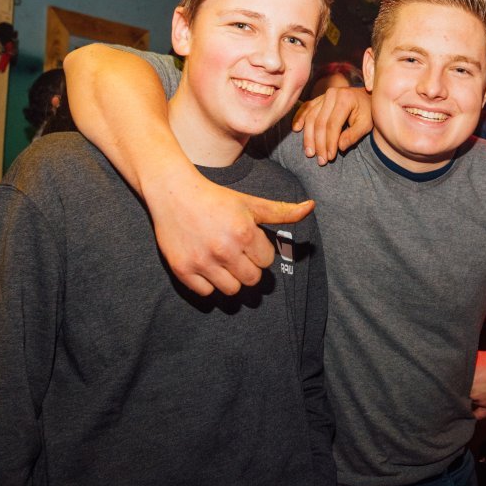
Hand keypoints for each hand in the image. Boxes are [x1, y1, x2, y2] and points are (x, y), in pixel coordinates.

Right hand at [147, 168, 313, 295]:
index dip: (259, 252)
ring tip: (222, 260)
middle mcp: (224, 249)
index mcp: (244, 233)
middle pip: (252, 280)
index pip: (266, 262)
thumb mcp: (251, 204)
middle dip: (248, 268)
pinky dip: (208, 283)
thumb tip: (311, 206)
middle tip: (236, 253)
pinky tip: (206, 264)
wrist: (174, 193)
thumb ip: (282, 212)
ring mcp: (202, 261)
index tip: (247, 241)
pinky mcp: (182, 270)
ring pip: (231, 290)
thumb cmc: (217, 199)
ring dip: (230, 278)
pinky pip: (206, 293)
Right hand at [293, 87, 372, 164]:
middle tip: (319, 159)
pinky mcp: (319, 98)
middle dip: (318, 143)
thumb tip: (339, 147)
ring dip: (308, 137)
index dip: (330, 142)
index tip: (329, 157)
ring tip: (309, 152)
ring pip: (310, 117)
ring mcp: (324, 95)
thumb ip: (353, 135)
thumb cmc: (368, 112)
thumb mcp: (366, 124)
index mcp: (345, 99)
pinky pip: (306, 108)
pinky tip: (296, 129)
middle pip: (319, 122)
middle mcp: (332, 94)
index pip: (333, 125)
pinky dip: (299, 118)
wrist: (366, 97)